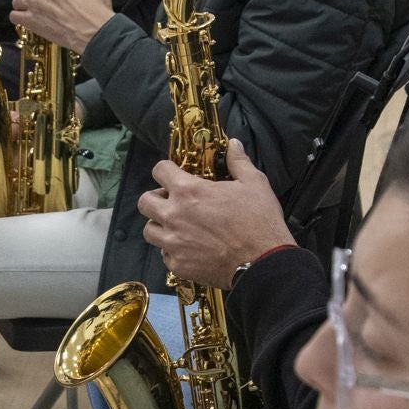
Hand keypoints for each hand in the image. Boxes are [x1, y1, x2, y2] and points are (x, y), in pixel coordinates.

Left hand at [136, 140, 292, 288]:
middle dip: (156, 199)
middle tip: (172, 202)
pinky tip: (188, 248)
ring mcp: (173, 242)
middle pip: (145, 202)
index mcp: (188, 191)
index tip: (175, 175)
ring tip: (177, 227)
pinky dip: (172, 250)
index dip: (166, 170)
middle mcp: (174, 215)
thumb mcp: (254, 183)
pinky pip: (164, 255)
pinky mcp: (178, 265)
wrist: (263, 262)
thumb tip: (233, 143)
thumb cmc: (259, 220)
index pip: (159, 170)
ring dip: (160, 225)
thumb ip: (238, 161)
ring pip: (149, 230)